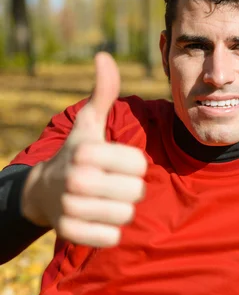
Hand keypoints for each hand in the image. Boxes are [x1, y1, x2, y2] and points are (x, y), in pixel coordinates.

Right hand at [22, 52, 147, 246]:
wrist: (43, 191)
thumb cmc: (76, 154)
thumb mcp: (89, 124)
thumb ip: (103, 94)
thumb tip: (104, 57)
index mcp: (87, 151)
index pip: (139, 165)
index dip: (133, 166)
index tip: (116, 164)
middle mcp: (76, 179)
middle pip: (136, 193)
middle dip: (129, 190)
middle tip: (112, 185)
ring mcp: (70, 207)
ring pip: (126, 216)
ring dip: (120, 210)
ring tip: (104, 201)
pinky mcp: (71, 233)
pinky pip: (112, 237)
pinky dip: (109, 230)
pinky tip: (97, 219)